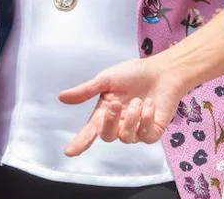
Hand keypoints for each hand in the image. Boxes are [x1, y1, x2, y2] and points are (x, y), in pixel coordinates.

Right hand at [58, 56, 185, 156]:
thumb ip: (85, 91)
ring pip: (127, 137)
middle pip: (107, 136)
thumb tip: (62, 97)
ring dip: (133, 117)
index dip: (80, 142)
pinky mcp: (152, 132)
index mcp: (104, 112)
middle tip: (116, 103)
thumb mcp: (105, 80)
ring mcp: (136, 130)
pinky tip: (149, 104)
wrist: (161, 71)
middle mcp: (119, 124)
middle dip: (110, 122)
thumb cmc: (133, 74)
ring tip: (139, 100)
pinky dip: (147, 119)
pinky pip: (146, 136)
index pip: (89, 131)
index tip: (69, 152)